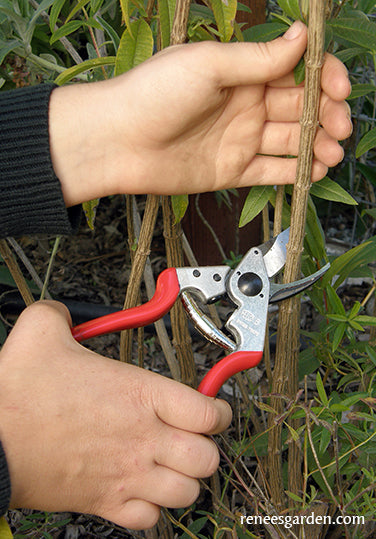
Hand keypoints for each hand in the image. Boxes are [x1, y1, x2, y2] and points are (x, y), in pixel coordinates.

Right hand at [0, 301, 231, 528]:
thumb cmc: (19, 394)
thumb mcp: (42, 331)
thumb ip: (61, 315)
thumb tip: (62, 312)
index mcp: (140, 394)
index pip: (209, 412)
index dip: (219, 410)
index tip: (213, 407)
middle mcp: (143, 438)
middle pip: (208, 457)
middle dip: (205, 447)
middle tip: (191, 437)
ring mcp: (127, 475)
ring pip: (187, 493)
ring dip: (184, 480)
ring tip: (170, 465)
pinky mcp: (105, 502)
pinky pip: (149, 520)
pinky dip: (152, 509)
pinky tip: (141, 490)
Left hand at [50, 20, 351, 205]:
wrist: (118, 142)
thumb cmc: (153, 94)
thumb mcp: (209, 65)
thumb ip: (257, 59)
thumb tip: (301, 36)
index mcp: (241, 72)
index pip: (295, 70)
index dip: (322, 77)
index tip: (339, 88)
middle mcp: (245, 104)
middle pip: (298, 107)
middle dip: (325, 115)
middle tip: (341, 125)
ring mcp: (240, 139)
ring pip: (290, 141)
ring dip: (317, 145)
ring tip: (334, 152)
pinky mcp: (232, 170)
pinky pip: (271, 171)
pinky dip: (295, 172)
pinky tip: (315, 170)